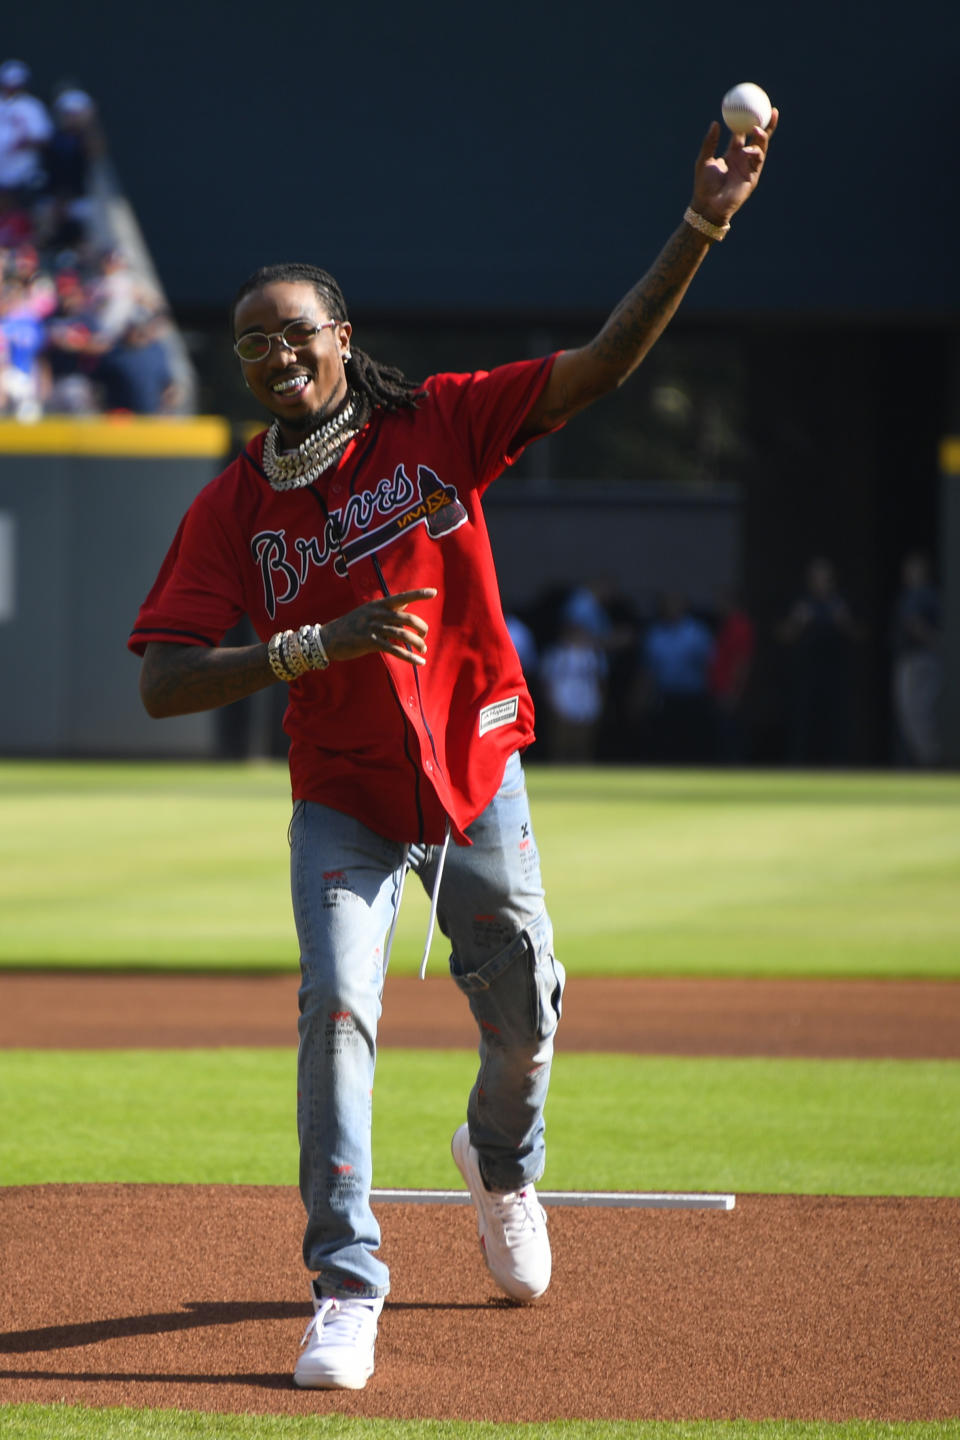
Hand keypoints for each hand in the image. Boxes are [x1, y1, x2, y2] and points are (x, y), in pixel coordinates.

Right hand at [322, 588, 437, 665]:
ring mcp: (373, 628)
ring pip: (402, 634)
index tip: (433, 592)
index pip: (401, 597)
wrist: (327, 638)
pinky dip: (409, 657)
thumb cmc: (350, 626)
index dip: (418, 594)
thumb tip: (404, 604)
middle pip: (407, 618)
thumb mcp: (367, 612)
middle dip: (421, 628)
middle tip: (424, 636)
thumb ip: (385, 609)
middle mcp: (377, 614)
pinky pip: (395, 649)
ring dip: (417, 643)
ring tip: (423, 650)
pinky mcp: (370, 642)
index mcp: (378, 604)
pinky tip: (419, 662)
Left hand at [690, 110, 777, 226]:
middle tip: (771, 110)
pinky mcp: (753, 177)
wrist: (708, 206)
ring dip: (761, 136)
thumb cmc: (703, 185)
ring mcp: (749, 167)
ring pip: (761, 147)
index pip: (743, 132)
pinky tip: (749, 149)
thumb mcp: (704, 160)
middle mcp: (743, 158)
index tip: (752, 106)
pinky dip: (755, 153)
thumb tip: (715, 122)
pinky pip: (758, 160)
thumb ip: (710, 142)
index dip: (748, 119)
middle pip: (758, 137)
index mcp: (732, 153)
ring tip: (756, 129)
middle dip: (766, 124)